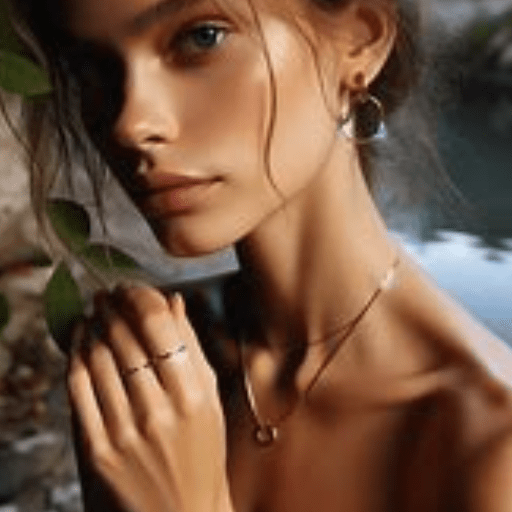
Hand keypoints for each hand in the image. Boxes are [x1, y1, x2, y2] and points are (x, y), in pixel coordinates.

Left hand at [68, 286, 232, 511]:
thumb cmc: (202, 453)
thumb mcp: (209, 400)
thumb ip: (192, 348)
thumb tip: (175, 301)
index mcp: (194, 397)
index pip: (159, 327)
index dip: (141, 298)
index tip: (134, 287)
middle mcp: (159, 413)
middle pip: (126, 339)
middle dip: (114, 305)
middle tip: (109, 292)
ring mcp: (125, 433)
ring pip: (99, 359)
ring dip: (94, 325)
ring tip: (95, 309)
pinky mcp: (98, 450)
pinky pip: (79, 390)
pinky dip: (76, 356)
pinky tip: (80, 339)